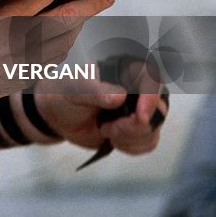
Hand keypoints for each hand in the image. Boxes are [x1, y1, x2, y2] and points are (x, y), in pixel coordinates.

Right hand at [0, 0, 114, 108]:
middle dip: (88, 6)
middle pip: (63, 21)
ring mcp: (24, 63)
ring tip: (91, 7)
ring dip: (80, 24)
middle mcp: (15, 43)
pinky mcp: (28, 76)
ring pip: (65, 40)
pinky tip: (70, 29)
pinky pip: (57, 56)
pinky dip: (66, 41)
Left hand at [30, 60, 167, 154]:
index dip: (151, 98)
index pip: (152, 78)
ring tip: (104, 130)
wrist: (58, 115)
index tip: (139, 117)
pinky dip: (131, 147)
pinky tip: (111, 139)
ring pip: (153, 129)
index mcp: (125, 69)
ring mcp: (139, 110)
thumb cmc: (65, 92)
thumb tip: (120, 96)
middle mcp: (138, 88)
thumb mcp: (74, 88)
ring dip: (130, 138)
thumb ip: (95, 91)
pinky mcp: (136, 129)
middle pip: (157, 109)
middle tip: (109, 129)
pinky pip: (148, 142)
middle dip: (135, 127)